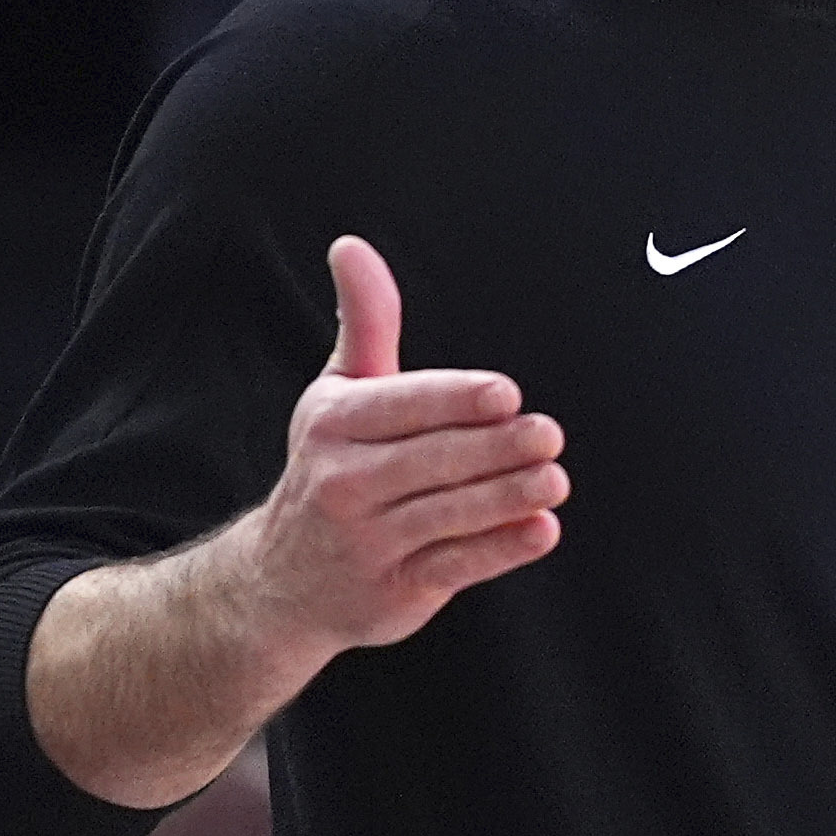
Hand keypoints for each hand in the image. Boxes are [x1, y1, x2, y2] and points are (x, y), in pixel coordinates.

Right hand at [232, 236, 565, 659]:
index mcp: (332, 425)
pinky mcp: (394, 590)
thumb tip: (351, 245)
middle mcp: (342, 483)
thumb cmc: (329, 467)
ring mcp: (367, 542)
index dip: (455, 400)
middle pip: (431, 460)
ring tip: (554, 479)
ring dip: (506, 496)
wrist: (281, 581)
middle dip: (494, 448)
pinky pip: (455, 566)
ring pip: (448, 513)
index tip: (504, 395)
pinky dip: (500, 549)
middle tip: (548, 435)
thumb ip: (365, 321)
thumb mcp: (338, 393)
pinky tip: (541, 530)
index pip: (402, 406)